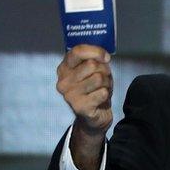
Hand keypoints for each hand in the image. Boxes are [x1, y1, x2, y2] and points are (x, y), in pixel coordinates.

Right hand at [56, 45, 113, 169]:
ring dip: (106, 83)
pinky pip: (102, 93)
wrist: (94, 117)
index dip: (96, 51)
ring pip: (98, 78)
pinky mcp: (79, 107)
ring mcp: (69, 96)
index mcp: (64, 69)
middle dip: (104, 70)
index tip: (106, 58)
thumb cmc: (94, 89)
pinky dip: (106, 95)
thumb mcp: (93, 71)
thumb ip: (94, 59)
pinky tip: (100, 100)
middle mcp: (63, 82)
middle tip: (103, 79)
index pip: (77, 51)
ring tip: (102, 89)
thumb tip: (104, 57)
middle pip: (91, 64)